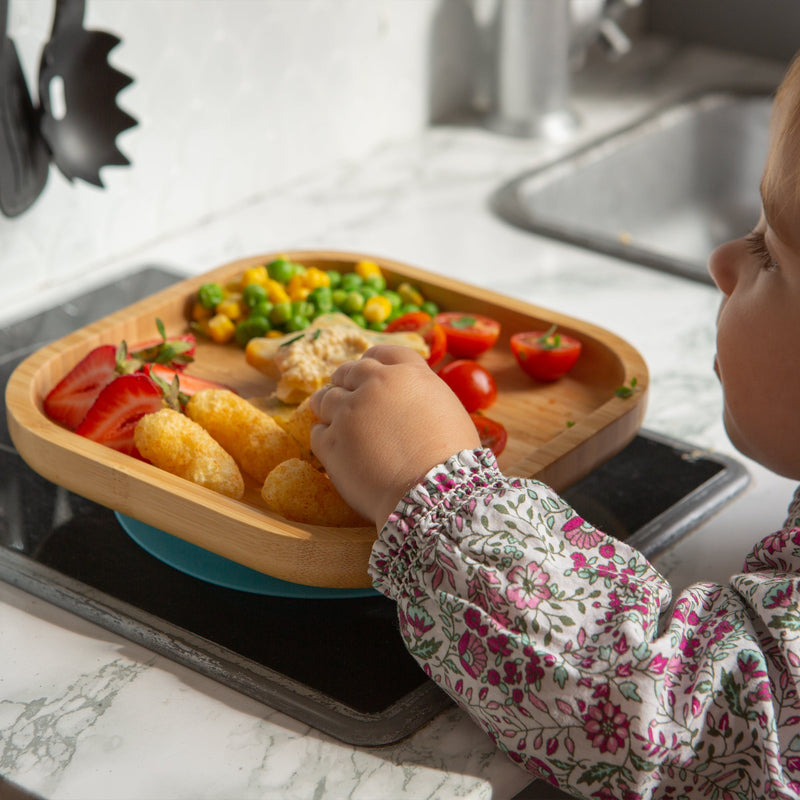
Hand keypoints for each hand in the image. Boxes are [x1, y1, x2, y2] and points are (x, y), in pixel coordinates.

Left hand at [309, 345, 479, 527]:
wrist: (432, 493)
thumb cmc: (452, 459)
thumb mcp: (448, 410)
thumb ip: (422, 394)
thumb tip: (410, 399)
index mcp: (407, 373)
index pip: (381, 354)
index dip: (372, 362)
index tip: (368, 373)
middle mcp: (374, 384)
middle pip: (349, 372)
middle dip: (346, 382)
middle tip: (347, 397)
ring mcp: (348, 412)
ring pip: (325, 399)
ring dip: (327, 407)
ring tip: (332, 420)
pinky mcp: (330, 442)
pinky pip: (317, 433)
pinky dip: (323, 438)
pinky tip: (335, 449)